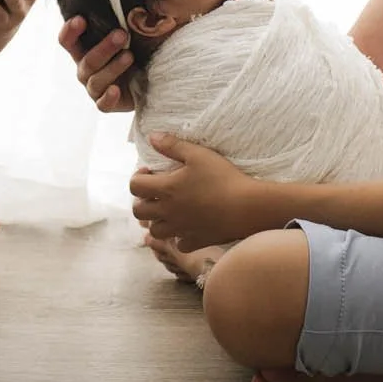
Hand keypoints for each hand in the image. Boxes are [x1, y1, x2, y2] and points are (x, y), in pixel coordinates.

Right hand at [57, 13, 135, 113]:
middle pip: (87, 61)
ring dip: (113, 67)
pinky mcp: (107, 103)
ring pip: (96, 80)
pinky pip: (102, 104)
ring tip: (130, 56)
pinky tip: (116, 90)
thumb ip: (127, 17)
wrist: (150, 78)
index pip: (68, 41)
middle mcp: (86, 69)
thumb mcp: (132, 31)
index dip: (70, 31)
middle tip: (121, 34)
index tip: (82, 19)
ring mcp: (95, 88)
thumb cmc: (137, 48)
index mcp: (85, 49)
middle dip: (104, 47)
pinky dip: (108, 97)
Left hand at [128, 135, 264, 249]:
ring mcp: (181, 229)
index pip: (135, 187)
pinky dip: (179, 236)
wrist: (248, 207)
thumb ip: (172, 145)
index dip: (137, 178)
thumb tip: (152, 137)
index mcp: (167, 189)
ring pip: (155, 231)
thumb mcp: (198, 154)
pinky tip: (189, 226)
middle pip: (138, 212)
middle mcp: (169, 212)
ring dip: (157, 220)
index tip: (150, 172)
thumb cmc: (223, 177)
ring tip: (170, 210)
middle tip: (157, 192)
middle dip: (142, 200)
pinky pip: (179, 244)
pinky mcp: (196, 241)